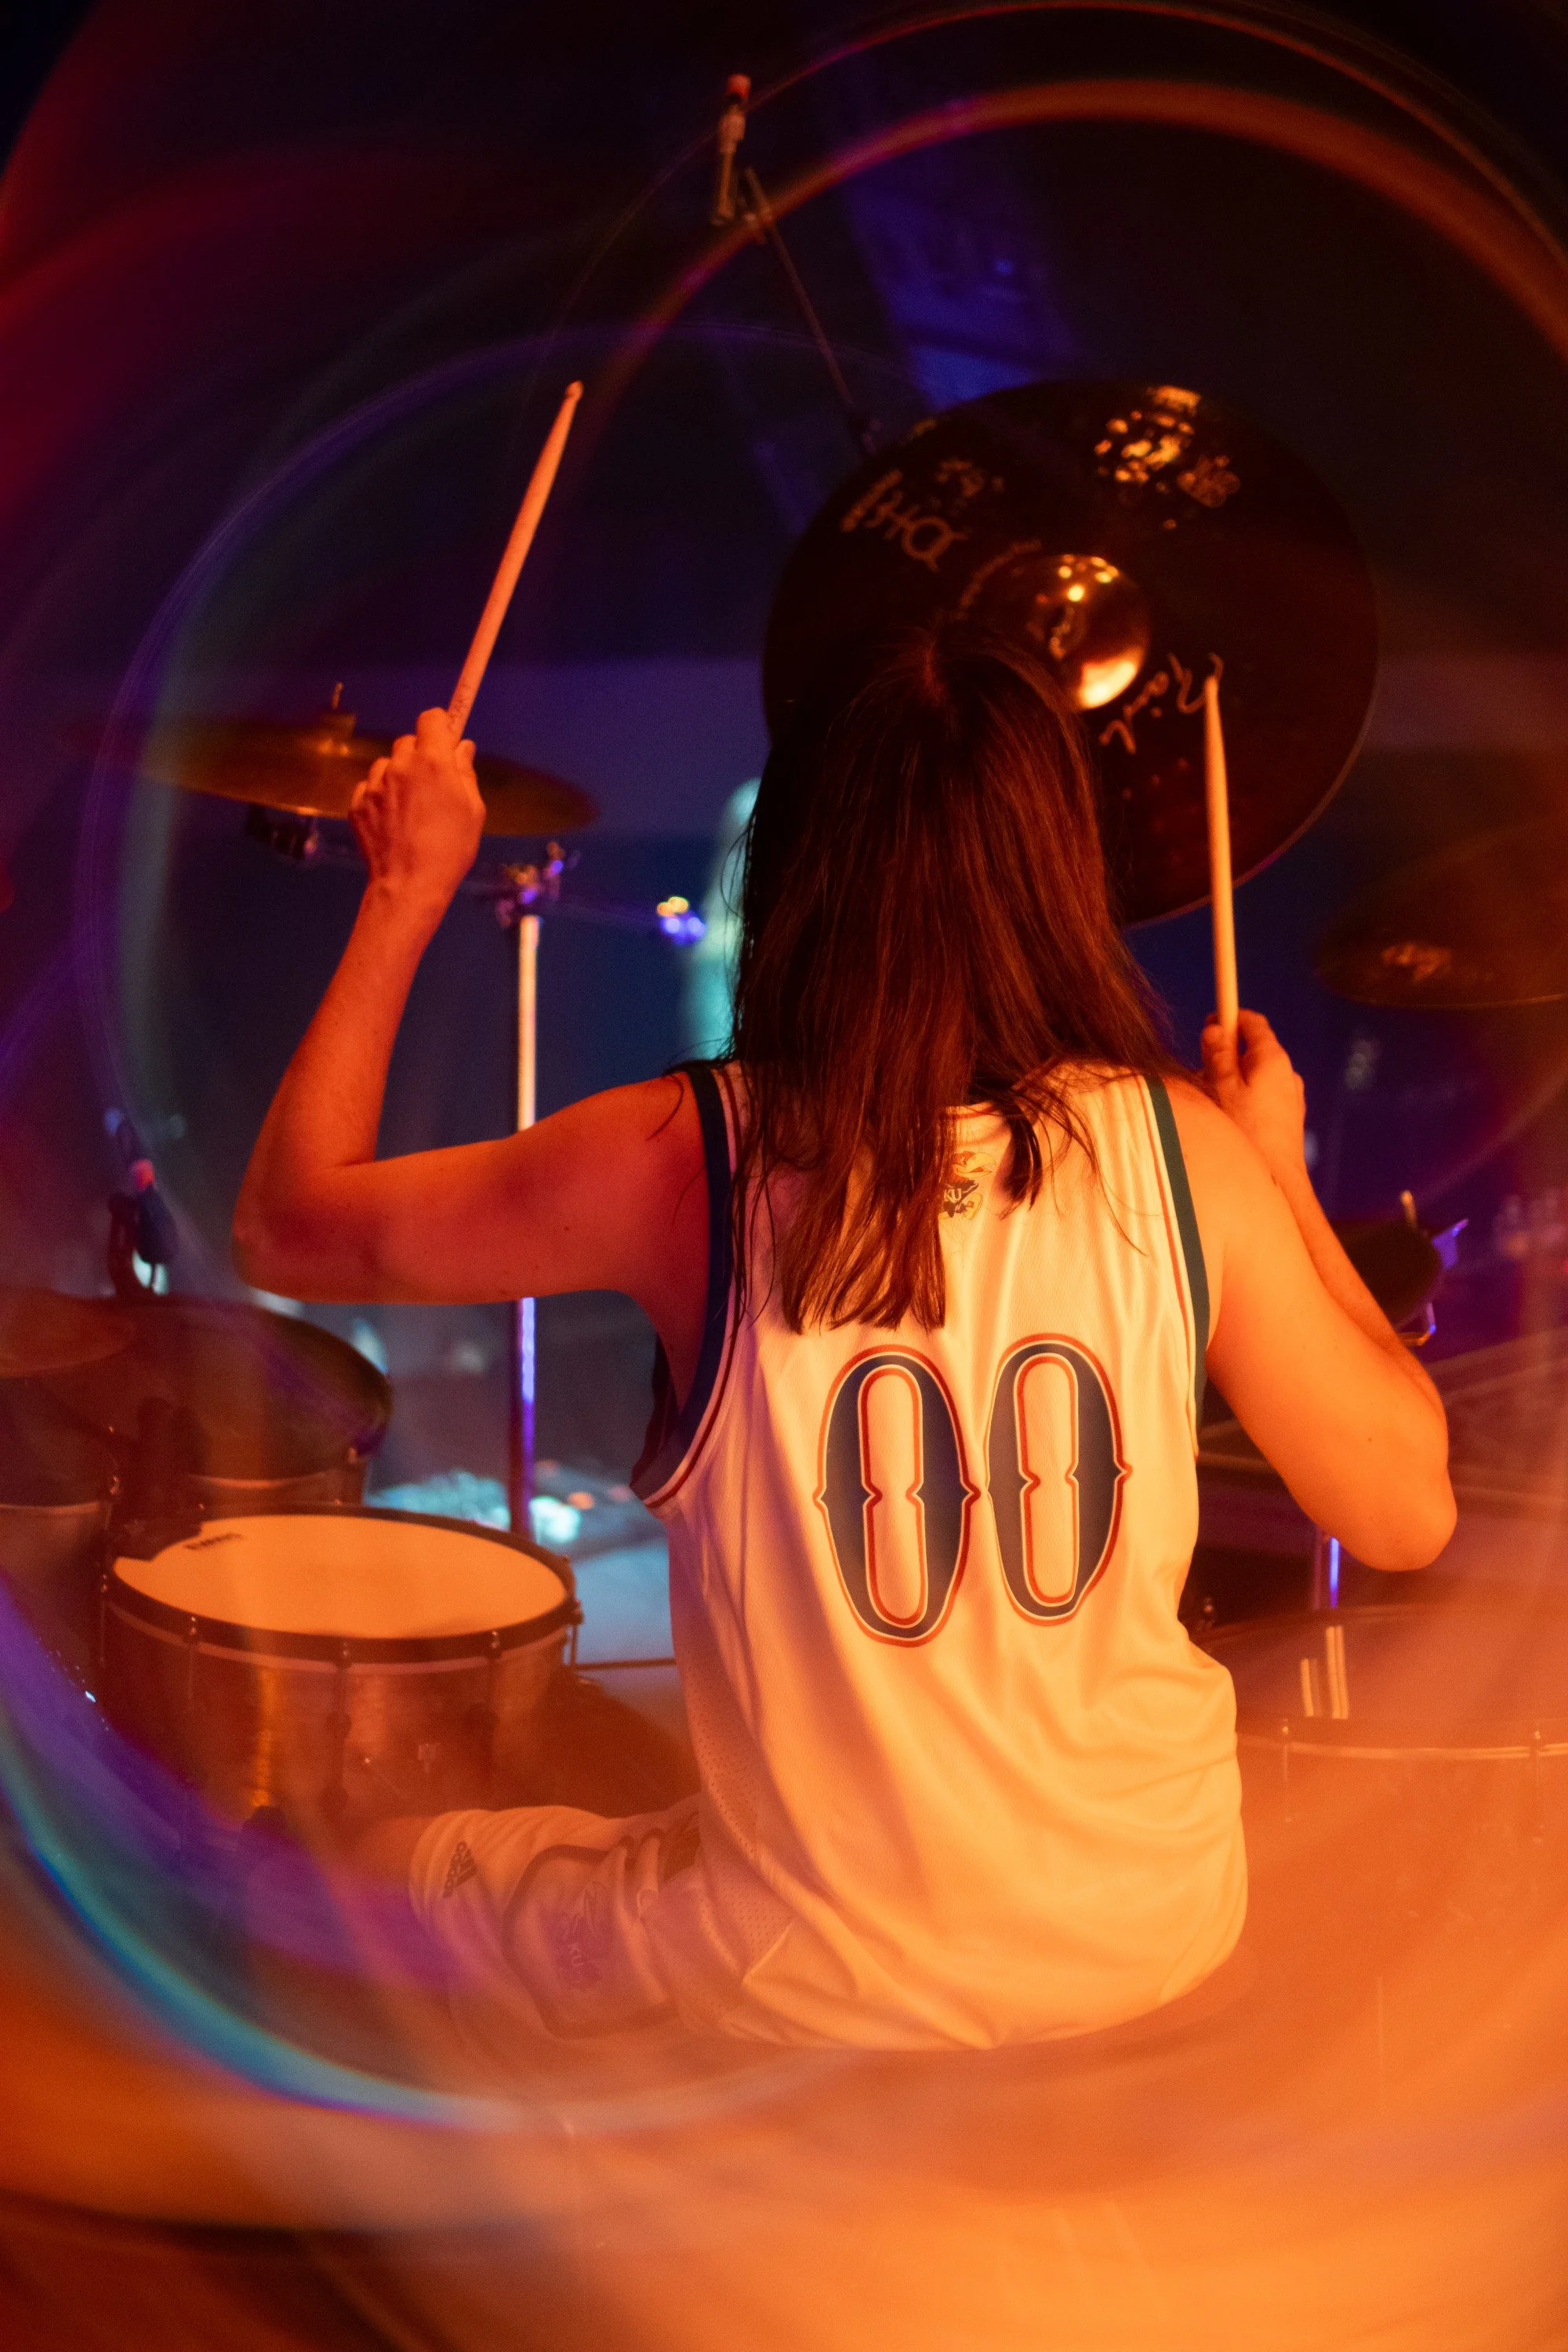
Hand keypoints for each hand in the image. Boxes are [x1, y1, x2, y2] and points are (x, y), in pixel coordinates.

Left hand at [349, 707, 483, 916]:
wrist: (409, 885)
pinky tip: (393, 821)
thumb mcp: (473, 811)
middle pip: (408, 742)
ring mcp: (375, 785)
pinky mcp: (358, 804)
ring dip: (398, 776)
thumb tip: (462, 747)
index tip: (445, 740)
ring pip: (386, 765)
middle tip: (432, 784)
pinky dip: (380, 797)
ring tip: (411, 809)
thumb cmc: (450, 850)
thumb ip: (465, 772)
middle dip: (420, 755)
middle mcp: (400, 766)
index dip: (440, 727)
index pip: (431, 719)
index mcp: (432, 762)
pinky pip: (370, 788)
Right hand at [1201, 1008, 1308, 1185]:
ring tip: (1209, 1103)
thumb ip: (1218, 1056)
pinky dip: (1241, 1098)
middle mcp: (1287, 1073)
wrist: (1279, 1183)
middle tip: (1199, 1073)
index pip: (1252, 1022)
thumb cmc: (1247, 1134)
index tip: (1207, 1026)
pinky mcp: (1287, 1118)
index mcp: (1273, 1059)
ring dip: (1229, 1081)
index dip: (1228, 1018)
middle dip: (1223, 1055)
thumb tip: (1215, 1028)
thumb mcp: (1223, 1089)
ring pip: (1253, 1075)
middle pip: (1251, 1050)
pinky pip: (1260, 1096)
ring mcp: (1289, 1096)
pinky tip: (1227, 1120)